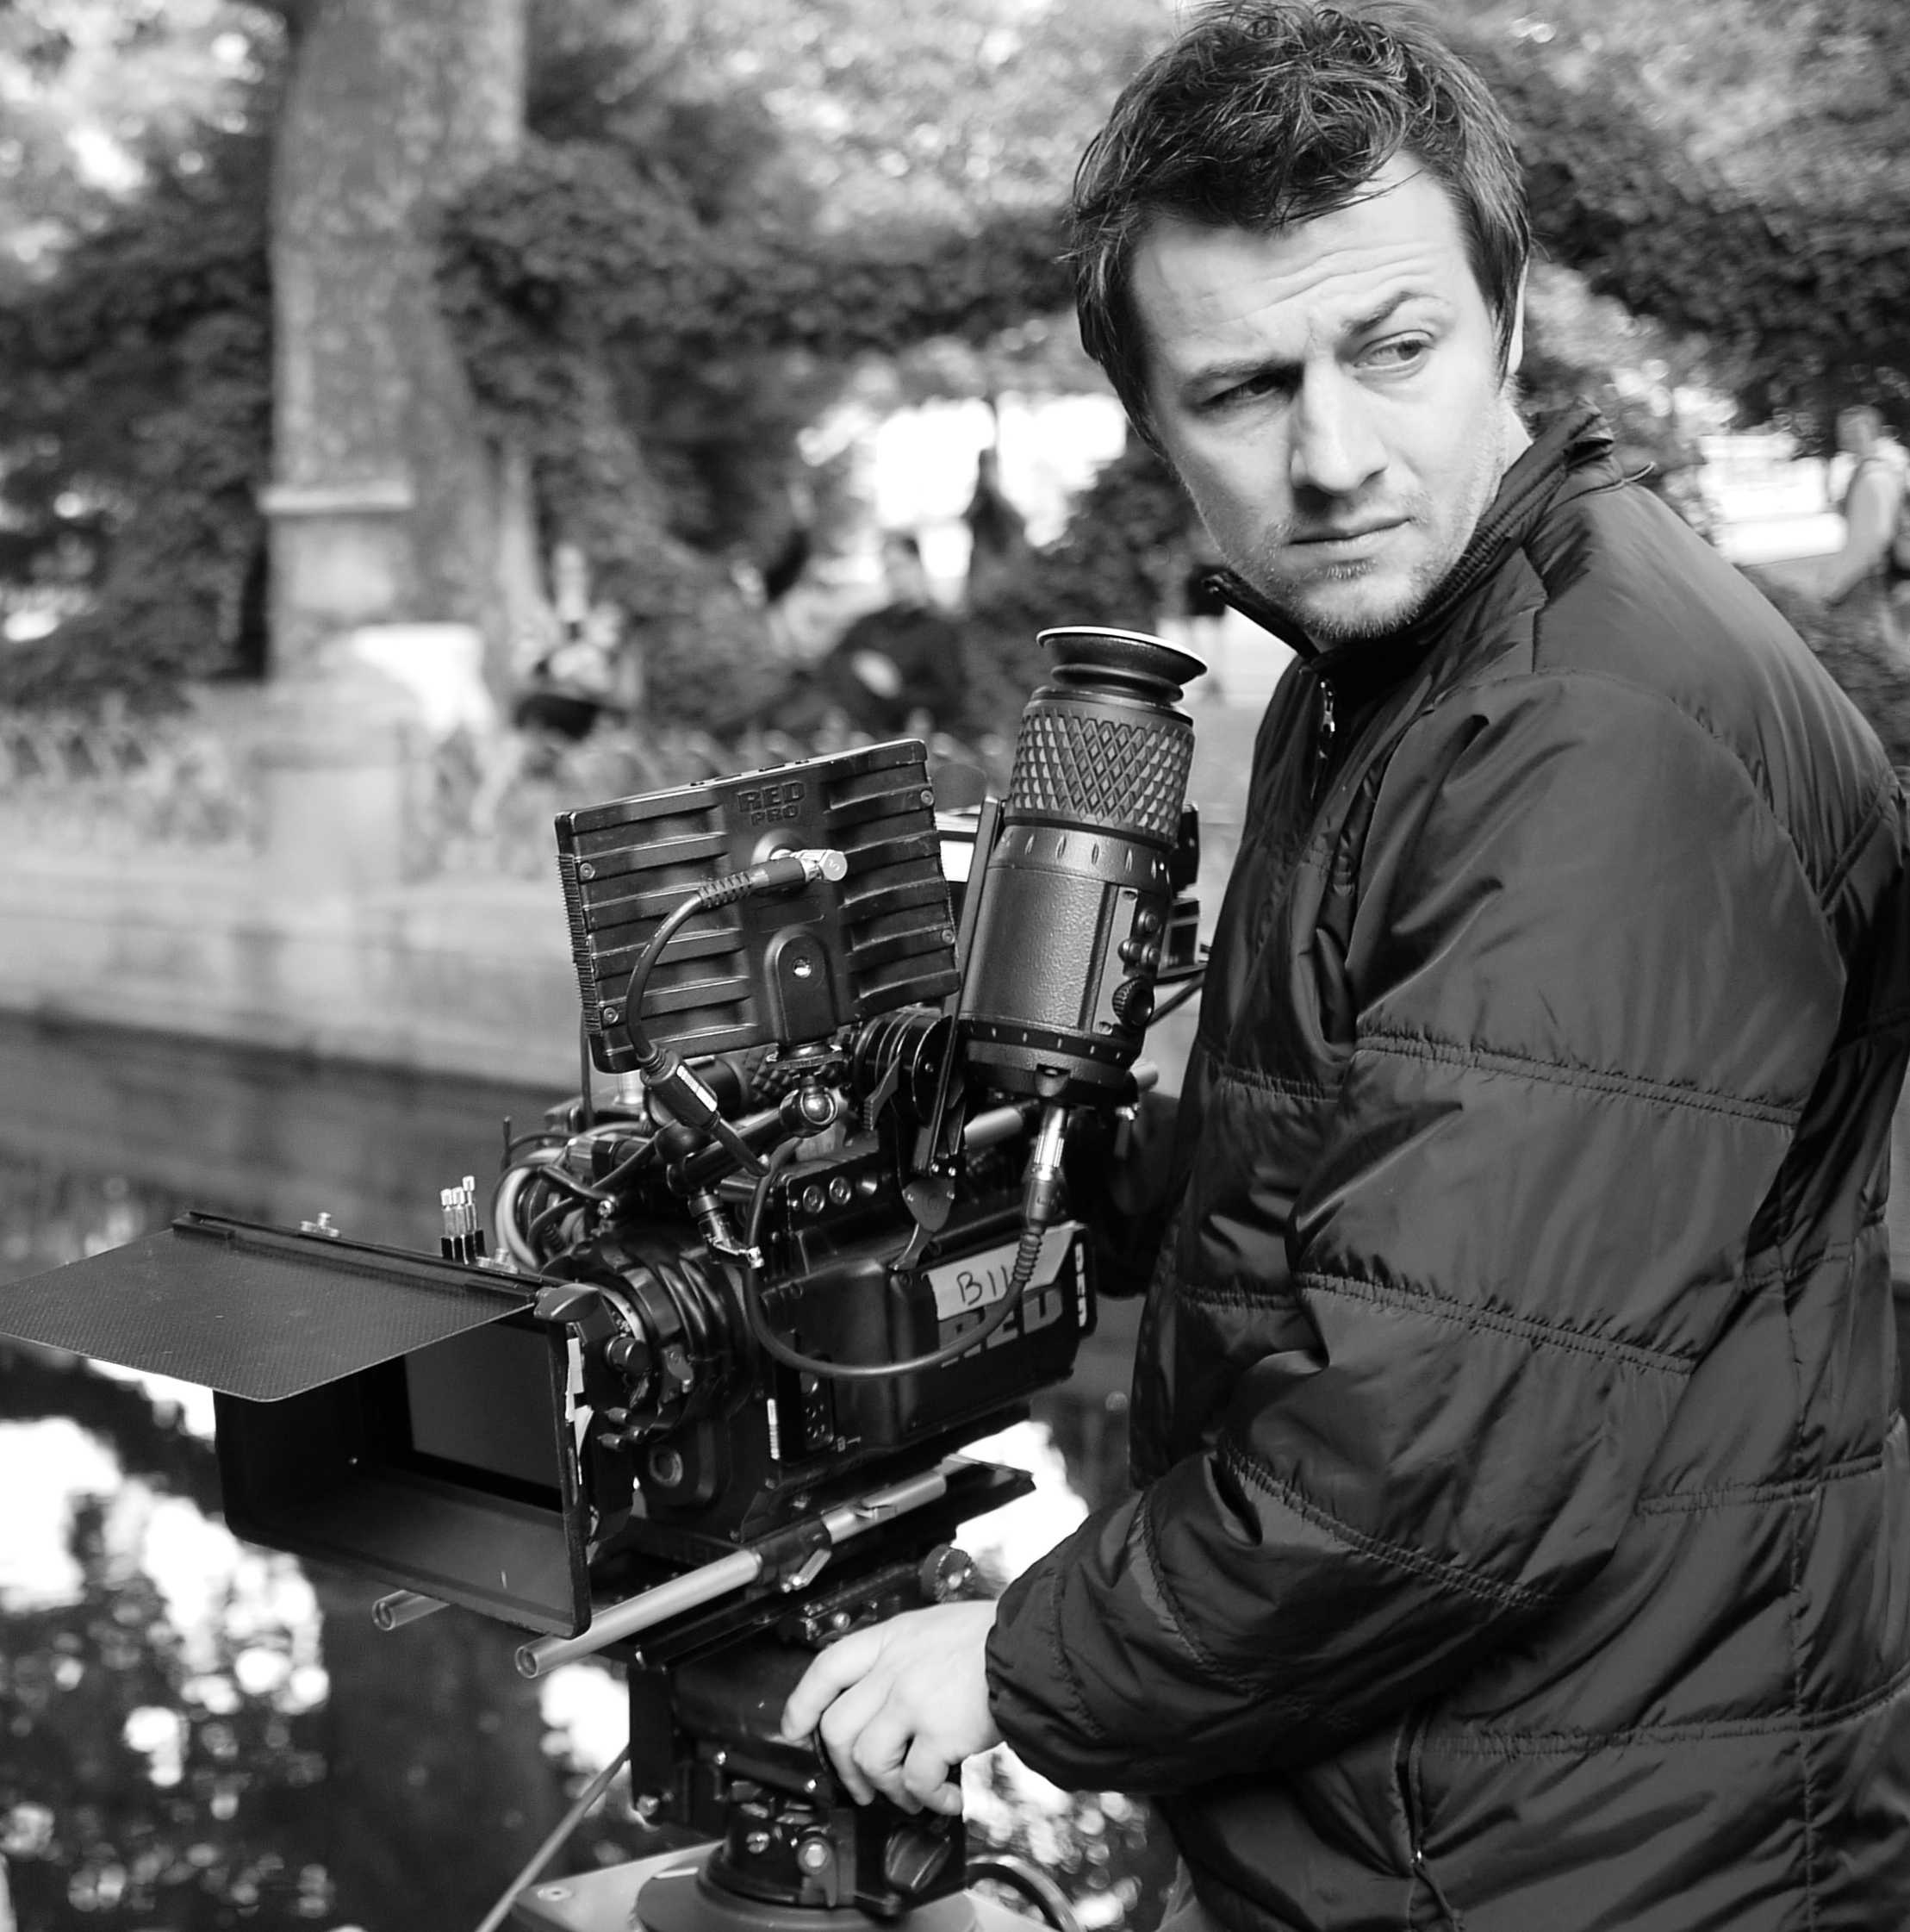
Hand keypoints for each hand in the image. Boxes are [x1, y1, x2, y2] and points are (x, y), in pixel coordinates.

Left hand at [778, 1601, 1001, 1815]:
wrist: (1035, 1646)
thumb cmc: (996, 1638)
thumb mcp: (936, 1629)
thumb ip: (907, 1658)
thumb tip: (890, 1699)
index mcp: (891, 1638)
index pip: (827, 1667)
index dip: (802, 1703)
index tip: (795, 1729)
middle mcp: (893, 1667)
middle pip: (837, 1726)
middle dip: (844, 1769)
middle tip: (862, 1786)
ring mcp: (911, 1700)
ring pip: (868, 1759)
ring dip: (886, 1790)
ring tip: (911, 1797)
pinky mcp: (938, 1733)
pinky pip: (915, 1782)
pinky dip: (930, 1802)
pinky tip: (949, 1802)